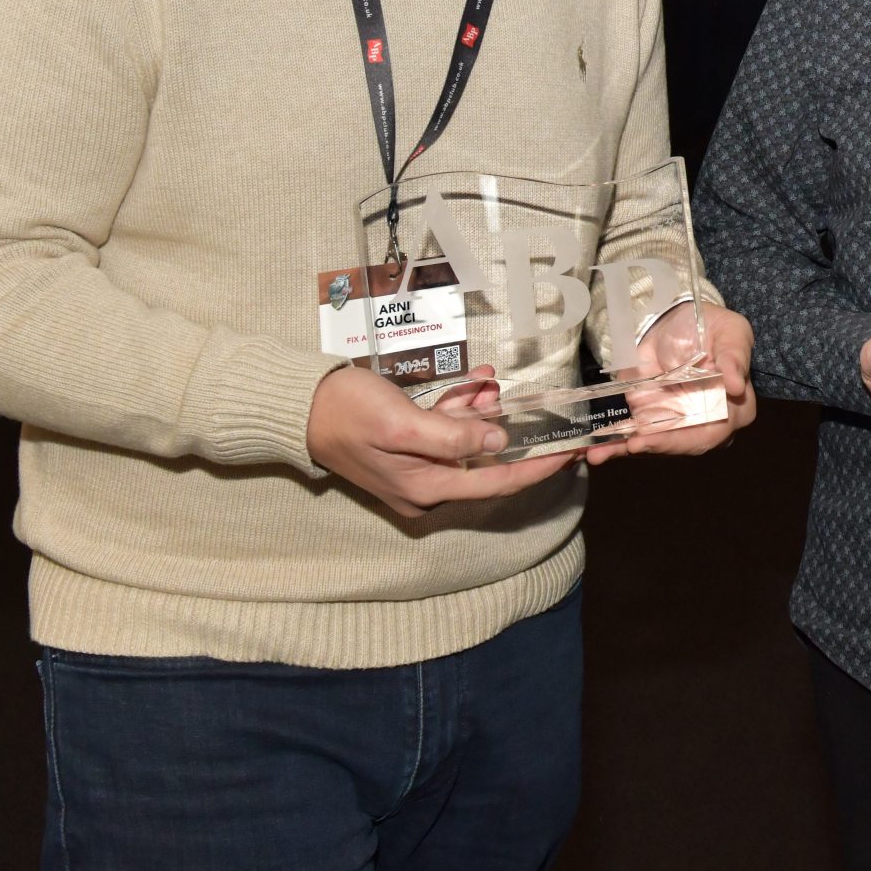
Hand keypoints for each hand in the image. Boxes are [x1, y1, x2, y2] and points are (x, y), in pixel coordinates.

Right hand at [307, 363, 575, 519]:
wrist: (301, 406)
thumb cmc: (347, 413)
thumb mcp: (403, 423)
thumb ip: (453, 437)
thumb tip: (498, 444)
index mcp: (426, 490)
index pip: (497, 483)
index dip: (537, 468)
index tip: (570, 452)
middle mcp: (425, 487)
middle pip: (484, 460)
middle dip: (500, 424)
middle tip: (505, 391)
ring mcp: (416, 470)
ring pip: (467, 441)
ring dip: (480, 410)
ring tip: (484, 380)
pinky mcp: (408, 450)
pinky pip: (446, 431)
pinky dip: (460, 408)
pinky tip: (471, 382)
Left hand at [587, 303, 757, 465]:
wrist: (675, 318)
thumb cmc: (711, 326)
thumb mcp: (731, 333)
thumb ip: (734, 357)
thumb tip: (736, 386)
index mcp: (734, 408)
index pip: (715, 431)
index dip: (689, 438)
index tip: (666, 436)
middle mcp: (705, 422)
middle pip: (683, 443)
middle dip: (658, 446)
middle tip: (635, 444)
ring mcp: (674, 422)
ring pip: (655, 443)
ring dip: (628, 450)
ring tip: (601, 454)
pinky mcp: (648, 417)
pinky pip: (633, 435)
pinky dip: (613, 446)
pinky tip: (597, 453)